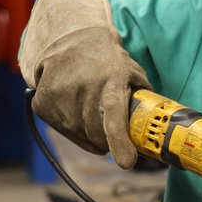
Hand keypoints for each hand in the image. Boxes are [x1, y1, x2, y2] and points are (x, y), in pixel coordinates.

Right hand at [20, 0, 150, 168]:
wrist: (70, 39)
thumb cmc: (107, 60)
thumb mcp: (132, 72)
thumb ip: (144, 98)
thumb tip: (158, 127)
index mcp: (111, 85)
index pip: (114, 120)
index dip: (120, 143)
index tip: (127, 162)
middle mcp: (84, 92)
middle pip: (99, 137)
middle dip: (110, 141)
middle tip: (113, 129)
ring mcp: (61, 99)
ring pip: (81, 137)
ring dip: (91, 134)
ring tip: (93, 111)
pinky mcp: (43, 105)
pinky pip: (63, 131)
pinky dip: (73, 127)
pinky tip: (76, 108)